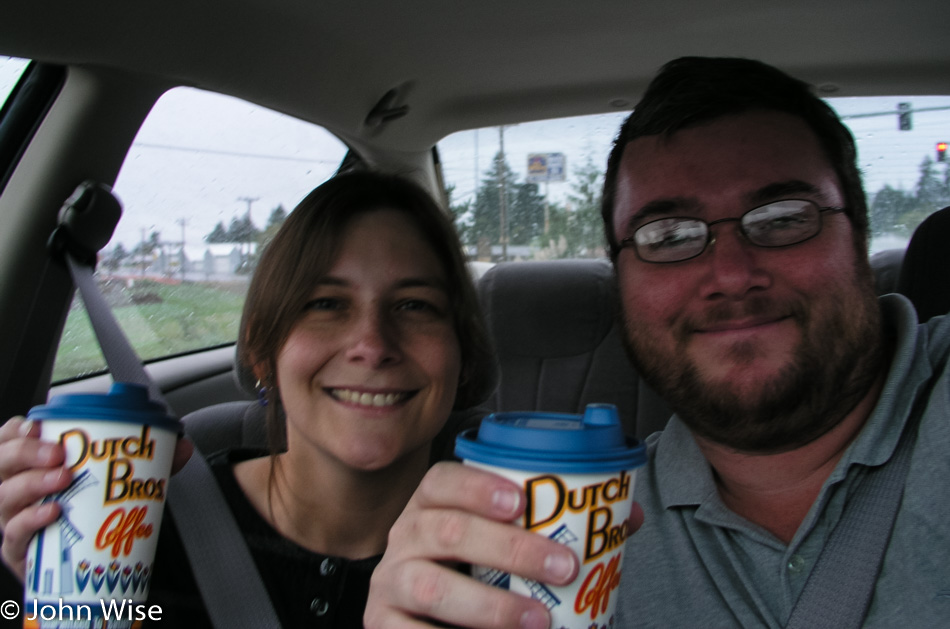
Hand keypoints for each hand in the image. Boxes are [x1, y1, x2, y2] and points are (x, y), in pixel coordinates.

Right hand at [0, 417, 193, 581]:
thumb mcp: (119, 482)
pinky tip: (51, 514)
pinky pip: (12, 535)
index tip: (36, 424)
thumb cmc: (93, 514)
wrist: (87, 565)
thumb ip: (150, 462)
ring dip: (30, 483)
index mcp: (33, 465)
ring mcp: (12, 519)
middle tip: (59, 453)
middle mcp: (15, 489)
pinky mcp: (18, 552)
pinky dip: (30, 521)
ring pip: (3, 495)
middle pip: (1, 461)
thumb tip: (182, 446)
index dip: (17, 429)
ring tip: (62, 479)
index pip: (10, 438)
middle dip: (25, 451)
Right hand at [366, 462, 638, 628]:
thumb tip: (630, 517)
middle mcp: (404, 537)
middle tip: (564, 566)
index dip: (477, 486)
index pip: (442, 480)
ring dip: (491, 606)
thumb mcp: (507, 546)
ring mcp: (390, 583)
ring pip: (432, 586)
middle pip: (446, 529)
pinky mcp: (383, 625)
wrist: (429, 620)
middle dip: (509, 548)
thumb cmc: (475, 571)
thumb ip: (559, 529)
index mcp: (431, 505)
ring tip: (539, 620)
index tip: (521, 501)